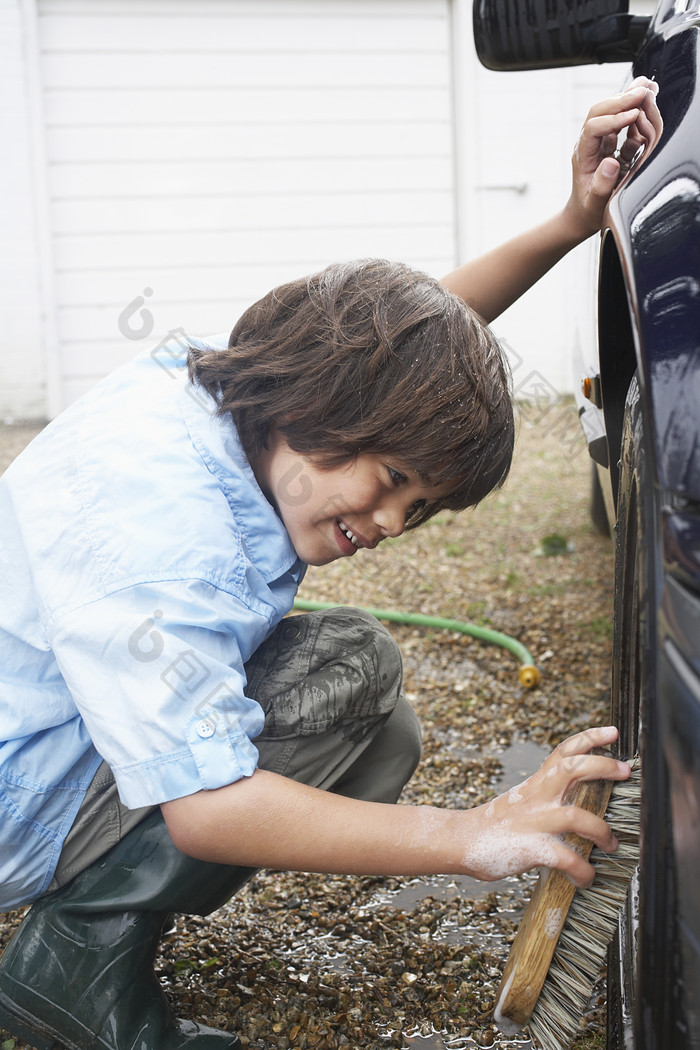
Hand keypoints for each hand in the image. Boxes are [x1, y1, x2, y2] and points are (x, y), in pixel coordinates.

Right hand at [462, 725, 630, 885]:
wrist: (462, 841)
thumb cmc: (497, 825)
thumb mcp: (523, 799)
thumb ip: (548, 795)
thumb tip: (581, 799)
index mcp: (537, 784)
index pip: (564, 751)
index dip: (590, 738)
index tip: (612, 731)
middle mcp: (537, 797)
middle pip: (572, 768)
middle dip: (602, 765)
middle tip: (625, 770)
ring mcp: (535, 822)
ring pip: (576, 816)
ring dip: (601, 830)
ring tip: (611, 843)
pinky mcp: (531, 848)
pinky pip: (566, 859)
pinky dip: (582, 870)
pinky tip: (586, 878)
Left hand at [564, 77, 661, 240]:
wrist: (582, 215)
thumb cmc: (588, 211)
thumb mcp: (594, 203)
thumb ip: (601, 185)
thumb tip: (611, 162)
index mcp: (583, 156)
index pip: (594, 128)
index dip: (613, 119)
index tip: (633, 115)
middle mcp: (588, 144)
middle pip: (599, 112)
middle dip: (621, 100)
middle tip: (642, 90)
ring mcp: (597, 143)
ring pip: (609, 112)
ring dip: (627, 99)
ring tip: (645, 87)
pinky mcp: (607, 144)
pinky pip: (618, 123)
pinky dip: (632, 111)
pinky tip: (644, 103)